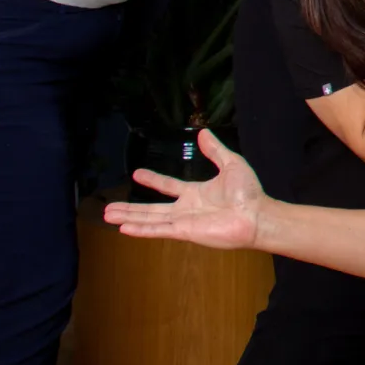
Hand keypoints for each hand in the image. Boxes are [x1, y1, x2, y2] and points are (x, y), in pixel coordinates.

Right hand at [104, 128, 266, 250]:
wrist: (257, 214)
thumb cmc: (248, 193)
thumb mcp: (231, 164)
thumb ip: (215, 150)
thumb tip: (203, 132)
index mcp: (196, 193)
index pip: (169, 186)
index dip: (153, 180)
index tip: (137, 173)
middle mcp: (187, 208)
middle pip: (152, 208)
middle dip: (130, 207)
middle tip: (108, 207)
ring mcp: (184, 221)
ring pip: (150, 219)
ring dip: (129, 217)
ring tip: (108, 215)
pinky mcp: (185, 232)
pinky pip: (159, 230)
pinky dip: (142, 229)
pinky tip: (124, 228)